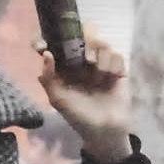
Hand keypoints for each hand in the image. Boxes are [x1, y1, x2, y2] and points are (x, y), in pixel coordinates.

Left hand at [34, 37, 132, 163]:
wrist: (105, 130)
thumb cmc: (79, 116)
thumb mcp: (58, 100)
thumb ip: (49, 78)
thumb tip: (46, 53)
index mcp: (66, 65)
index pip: (57, 42)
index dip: (51, 36)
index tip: (45, 44)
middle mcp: (82, 60)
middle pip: (84, 33)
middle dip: (85, 42)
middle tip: (86, 59)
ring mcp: (101, 63)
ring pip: (102, 43)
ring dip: (100, 58)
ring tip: (98, 78)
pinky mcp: (118, 68)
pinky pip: (116, 54)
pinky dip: (113, 65)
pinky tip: (110, 79)